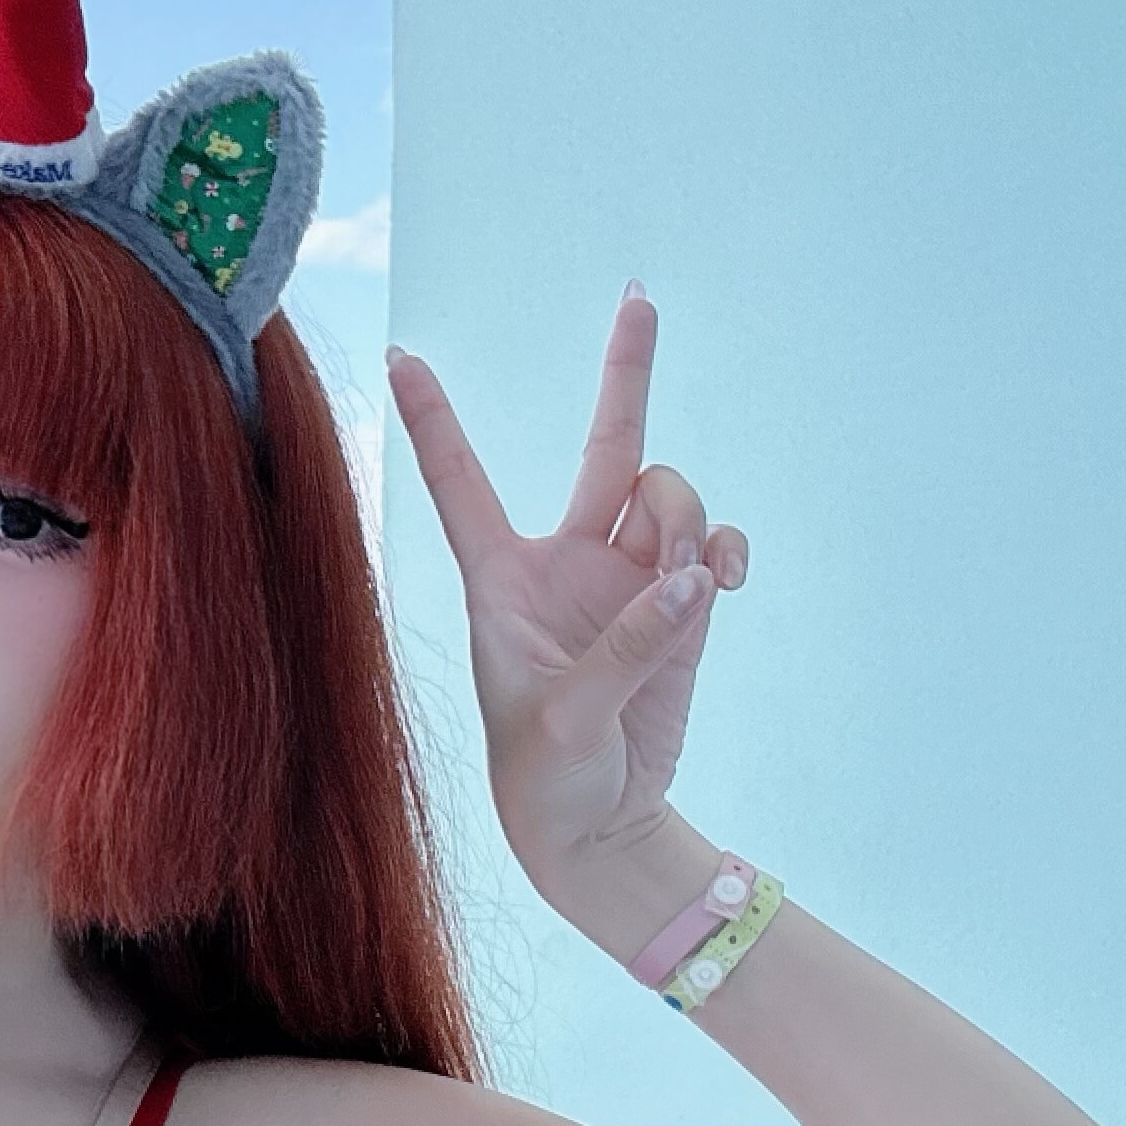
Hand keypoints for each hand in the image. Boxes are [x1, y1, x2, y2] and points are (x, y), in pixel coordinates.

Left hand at [388, 289, 747, 896]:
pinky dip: (724, 551)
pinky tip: (722, 582)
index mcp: (501, 581)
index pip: (460, 486)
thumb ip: (628, 645)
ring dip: (690, 519)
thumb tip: (695, 578)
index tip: (401, 356)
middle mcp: (566, 563)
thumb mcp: (566, 721)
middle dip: (627, 373)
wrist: (599, 828)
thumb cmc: (546, 780)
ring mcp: (629, 580)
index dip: (432, 422)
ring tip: (692, 581)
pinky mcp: (679, 608)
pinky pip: (712, 546)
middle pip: (605, 449)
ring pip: (670, 497)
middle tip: (641, 297)